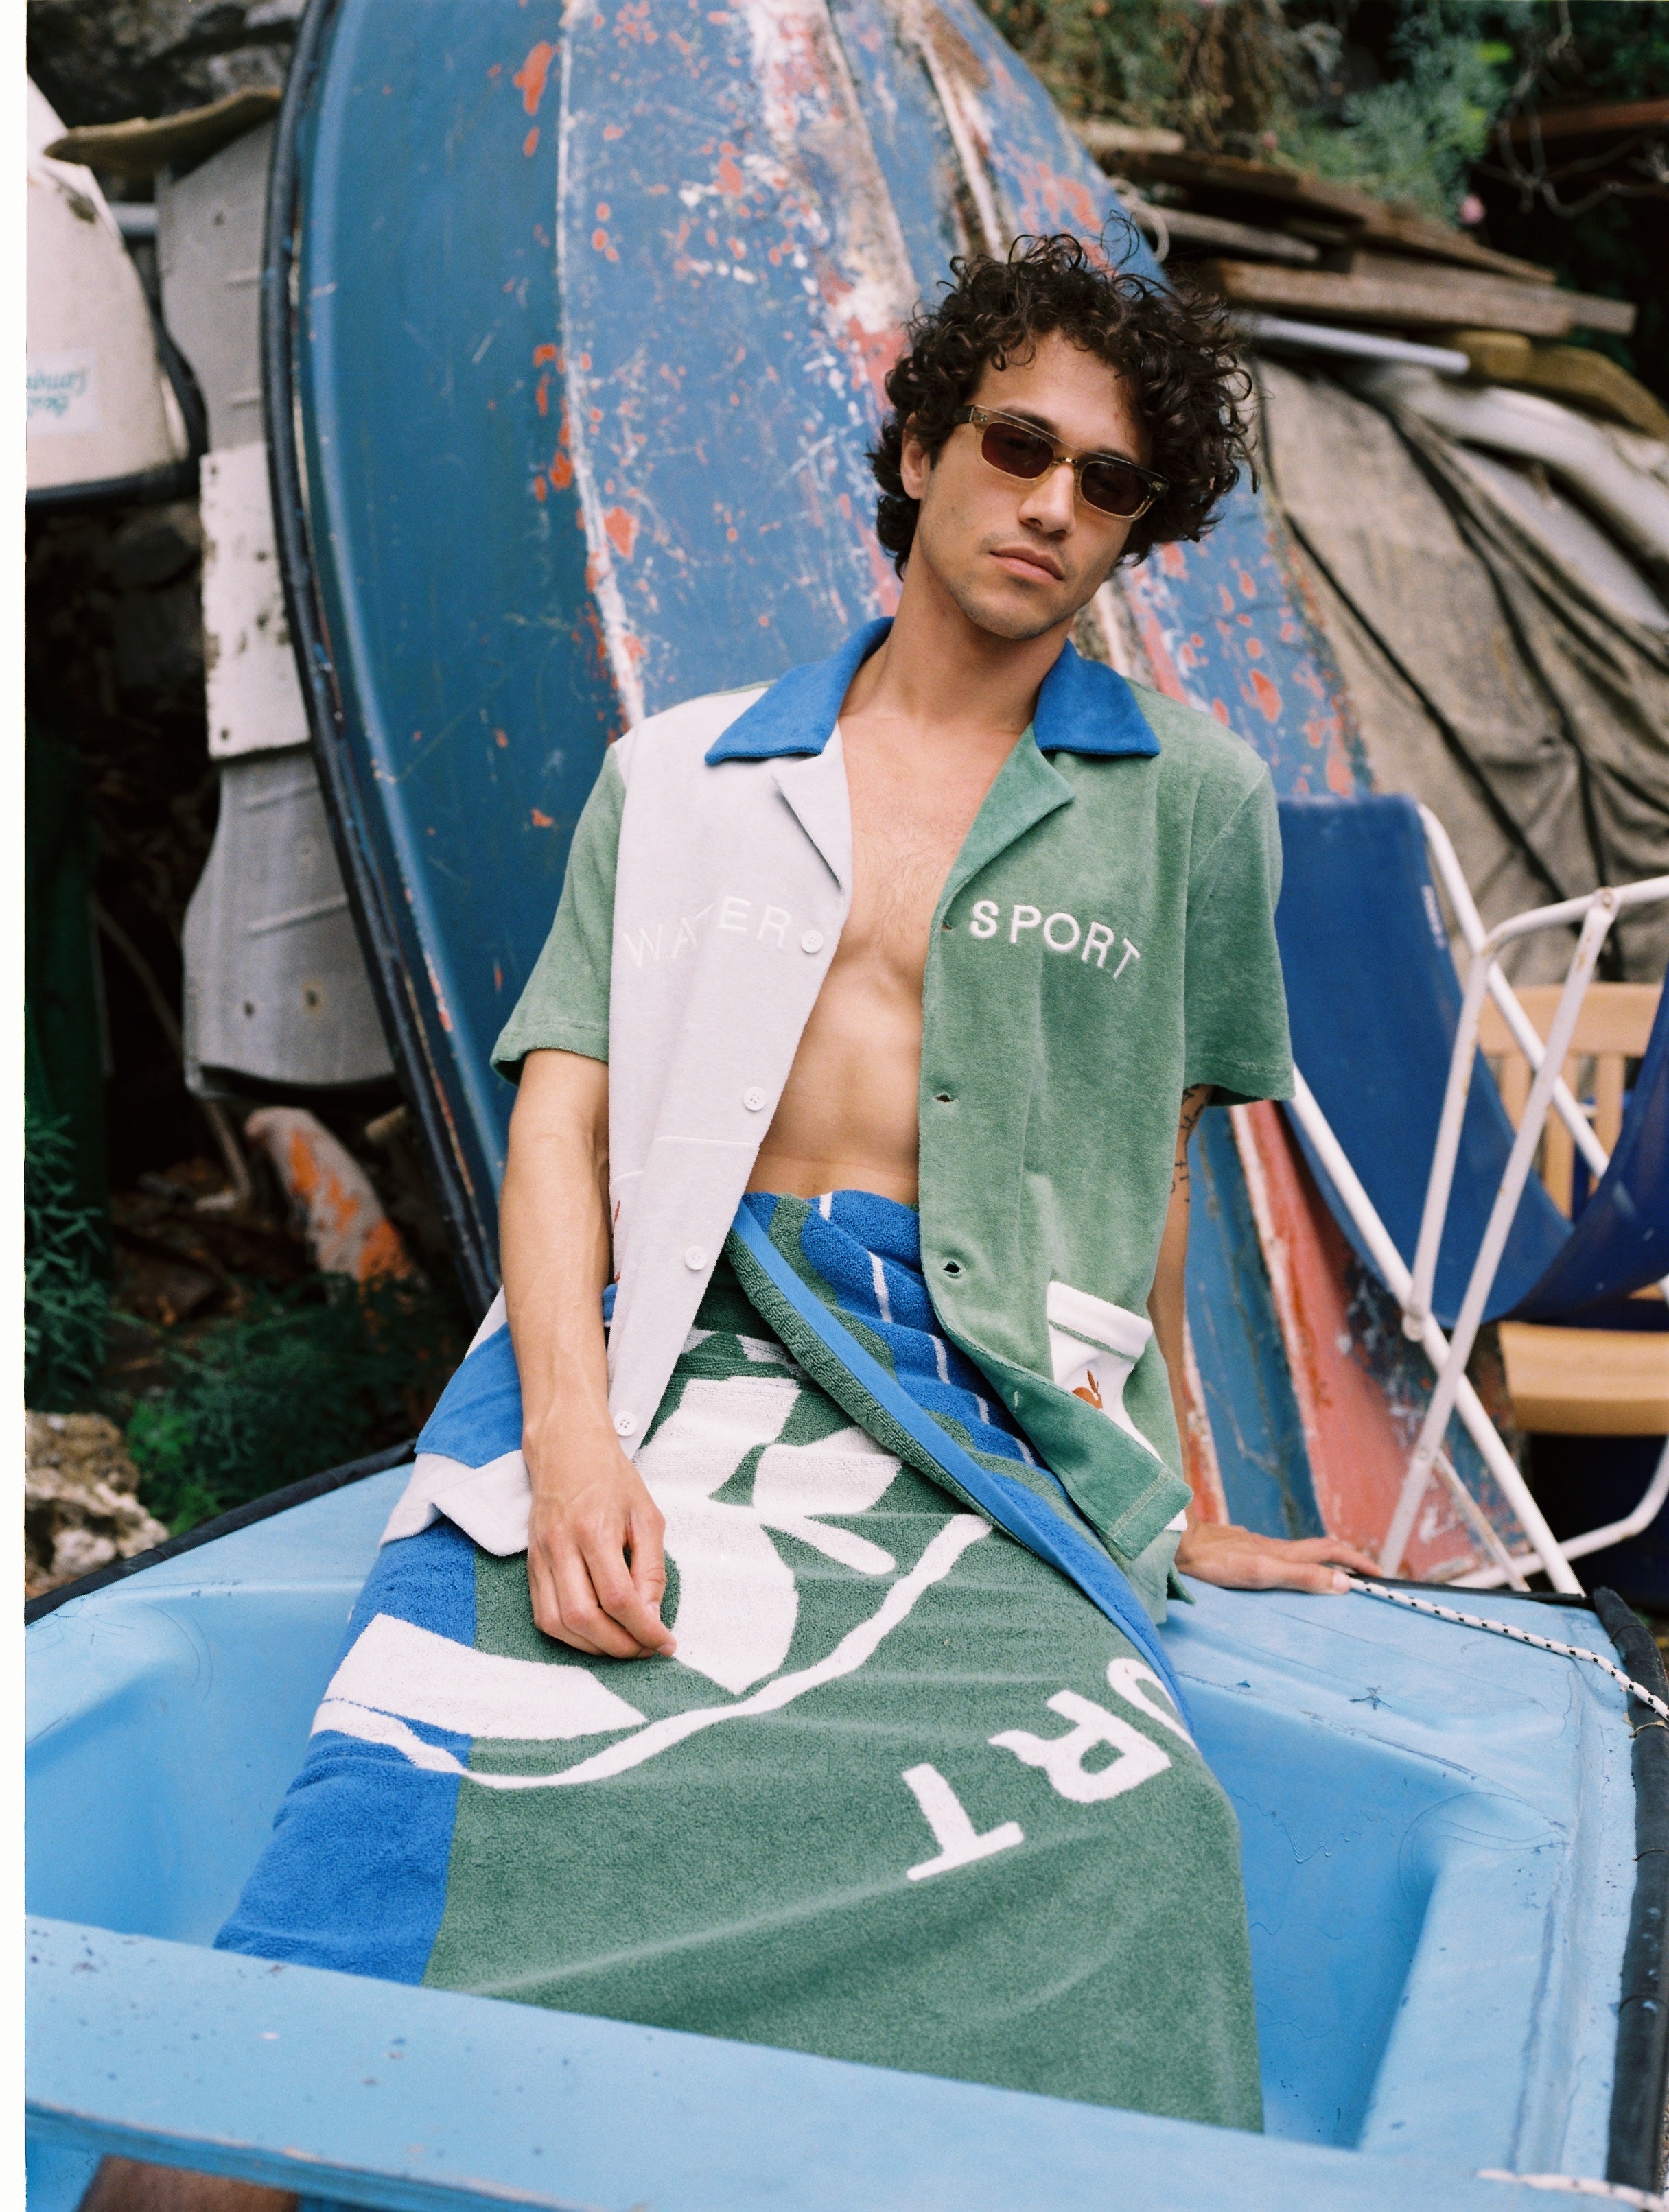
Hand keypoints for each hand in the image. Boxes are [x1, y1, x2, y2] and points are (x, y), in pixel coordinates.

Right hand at [525, 1422, 675, 1658]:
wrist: (566, 1448)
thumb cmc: (611, 1479)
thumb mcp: (647, 1516)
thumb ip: (651, 1568)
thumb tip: (652, 1616)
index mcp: (595, 1529)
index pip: (618, 1597)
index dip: (644, 1629)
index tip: (665, 1642)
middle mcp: (561, 1546)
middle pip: (584, 1617)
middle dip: (619, 1645)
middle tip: (646, 1648)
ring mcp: (540, 1556)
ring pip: (558, 1623)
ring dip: (593, 1647)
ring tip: (624, 1645)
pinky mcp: (531, 1564)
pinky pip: (543, 1615)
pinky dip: (570, 1636)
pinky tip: (596, 1635)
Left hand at [1175, 1520, 1383, 1594]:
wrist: (1178, 1543)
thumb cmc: (1217, 1561)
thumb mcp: (1264, 1573)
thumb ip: (1302, 1576)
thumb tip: (1344, 1582)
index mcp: (1284, 1552)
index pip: (1331, 1552)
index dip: (1357, 1560)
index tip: (1379, 1573)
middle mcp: (1273, 1546)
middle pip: (1317, 1550)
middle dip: (1343, 1560)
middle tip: (1361, 1576)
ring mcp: (1254, 1546)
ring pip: (1294, 1553)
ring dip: (1317, 1563)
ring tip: (1327, 1578)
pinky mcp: (1237, 1550)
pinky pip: (1273, 1556)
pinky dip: (1289, 1564)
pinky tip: (1279, 1572)